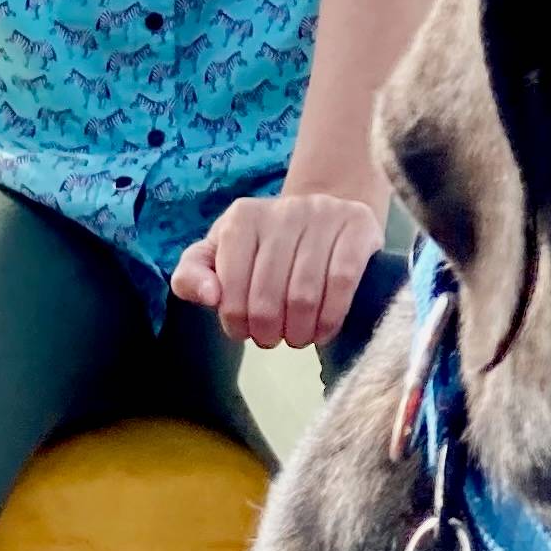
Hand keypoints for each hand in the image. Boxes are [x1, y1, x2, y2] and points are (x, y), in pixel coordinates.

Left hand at [171, 192, 381, 349]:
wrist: (325, 216)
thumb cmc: (266, 246)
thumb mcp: (221, 254)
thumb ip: (193, 275)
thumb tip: (208, 296)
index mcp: (242, 218)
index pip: (230, 284)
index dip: (235, 319)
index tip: (244, 332)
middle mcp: (283, 210)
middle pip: (269, 293)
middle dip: (268, 330)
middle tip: (272, 340)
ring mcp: (324, 215)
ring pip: (305, 293)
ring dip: (299, 330)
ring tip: (298, 338)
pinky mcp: (358, 225)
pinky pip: (342, 282)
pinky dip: (330, 317)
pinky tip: (323, 330)